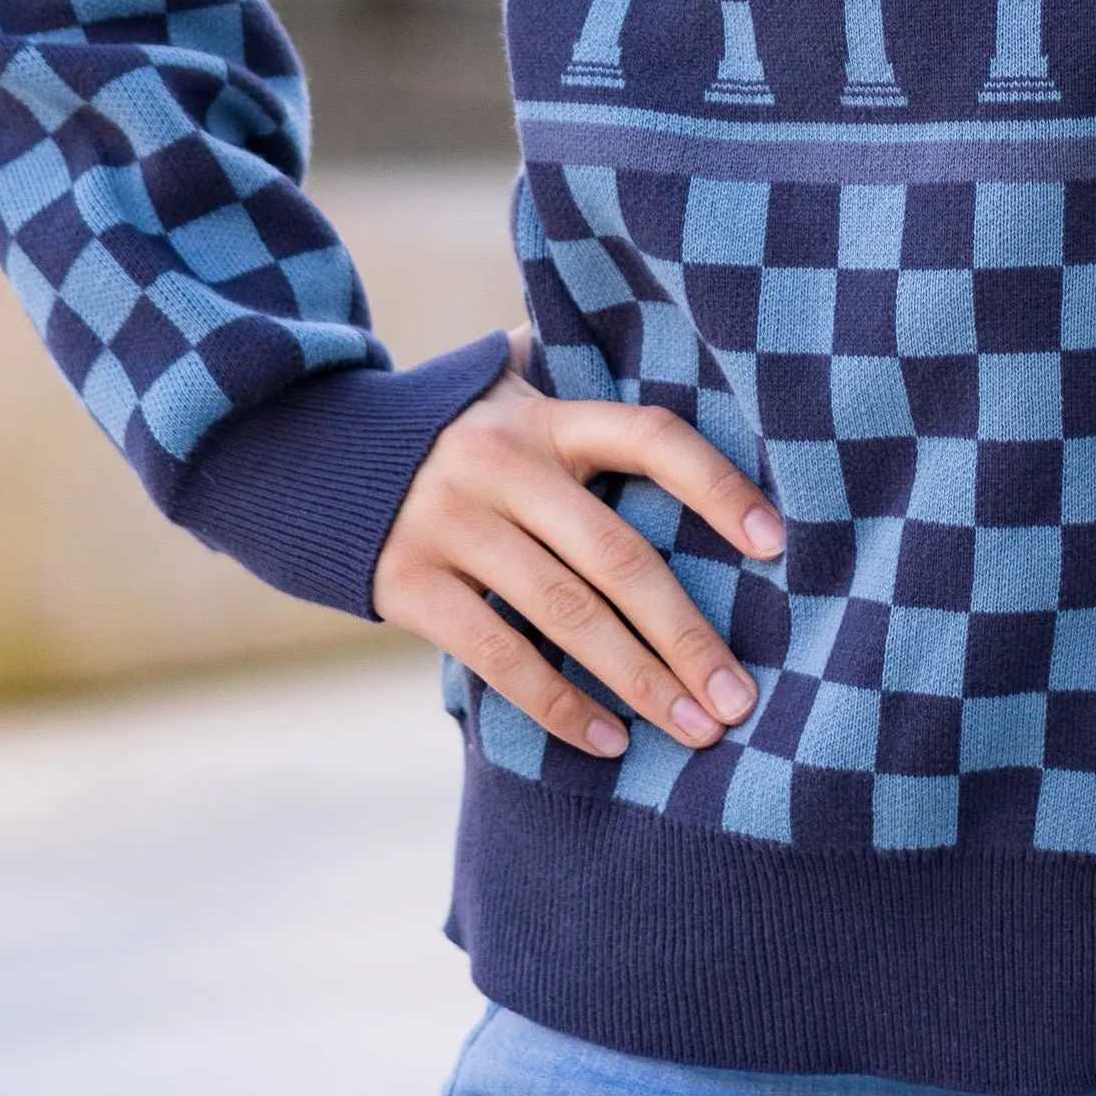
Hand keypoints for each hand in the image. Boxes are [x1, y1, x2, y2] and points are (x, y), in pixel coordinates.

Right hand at [373, 356, 783, 761]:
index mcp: (546, 416)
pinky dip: (559, 705)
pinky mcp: (410, 584)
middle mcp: (502, 463)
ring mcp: (452, 525)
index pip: (650, 436)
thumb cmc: (459, 436)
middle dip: (688, 634)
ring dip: (639, 681)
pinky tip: (609, 740)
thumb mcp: (513, 392)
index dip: (718, 486)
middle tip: (740, 696)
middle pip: (617, 555)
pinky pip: (499, 656)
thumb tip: (688, 355)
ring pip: (566, 616)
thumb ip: (584, 385)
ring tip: (696, 729)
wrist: (317, 458)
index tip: (777, 544)